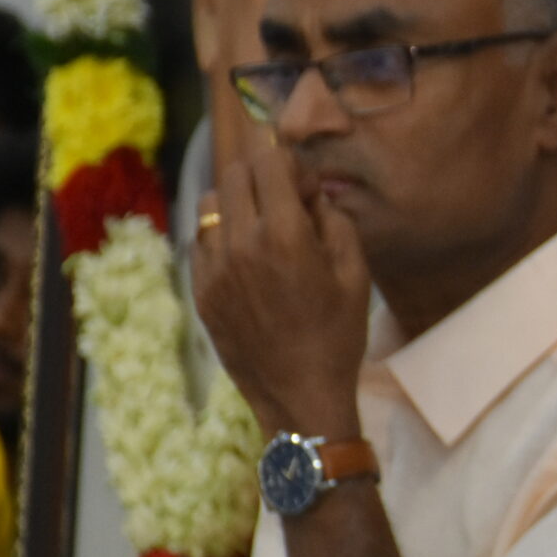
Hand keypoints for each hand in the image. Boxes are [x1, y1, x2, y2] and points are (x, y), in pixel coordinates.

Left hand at [191, 134, 370, 437]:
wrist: (299, 393)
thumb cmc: (338, 333)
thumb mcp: (355, 273)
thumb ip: (333, 220)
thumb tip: (310, 192)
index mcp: (285, 236)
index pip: (270, 164)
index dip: (290, 164)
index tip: (305, 185)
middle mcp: (241, 243)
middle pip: (236, 175)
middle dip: (262, 176)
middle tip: (285, 200)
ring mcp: (213, 267)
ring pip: (211, 203)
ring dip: (237, 203)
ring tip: (261, 229)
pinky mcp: (200, 289)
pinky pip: (201, 241)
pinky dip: (222, 236)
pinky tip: (247, 260)